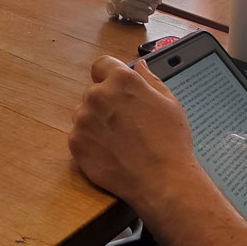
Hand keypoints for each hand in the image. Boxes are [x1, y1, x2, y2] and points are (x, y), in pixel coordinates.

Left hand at [69, 56, 197, 210]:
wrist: (162, 180)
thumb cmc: (170, 142)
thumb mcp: (170, 103)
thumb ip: (150, 80)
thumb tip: (140, 66)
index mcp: (122, 80)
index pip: (102, 65)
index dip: (109, 76)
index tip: (117, 90)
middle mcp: (98, 95)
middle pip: (94, 92)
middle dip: (107, 104)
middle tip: (127, 124)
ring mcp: (84, 120)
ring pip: (85, 115)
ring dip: (97, 123)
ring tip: (121, 141)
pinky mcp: (76, 143)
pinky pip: (79, 136)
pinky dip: (92, 142)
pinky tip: (112, 152)